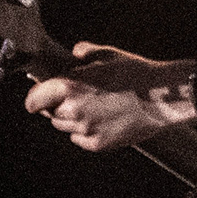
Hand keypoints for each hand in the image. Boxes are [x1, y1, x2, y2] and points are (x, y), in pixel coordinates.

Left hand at [24, 43, 189, 150]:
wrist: (163, 98)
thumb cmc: (137, 74)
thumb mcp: (108, 54)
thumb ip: (84, 53)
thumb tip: (74, 54)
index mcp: (68, 87)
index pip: (33, 101)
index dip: (36, 97)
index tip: (40, 95)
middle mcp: (72, 111)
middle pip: (50, 114)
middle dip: (58, 105)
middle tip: (78, 96)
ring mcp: (85, 130)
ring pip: (65, 127)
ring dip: (72, 118)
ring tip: (95, 107)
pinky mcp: (98, 144)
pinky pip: (80, 138)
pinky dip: (86, 131)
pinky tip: (103, 118)